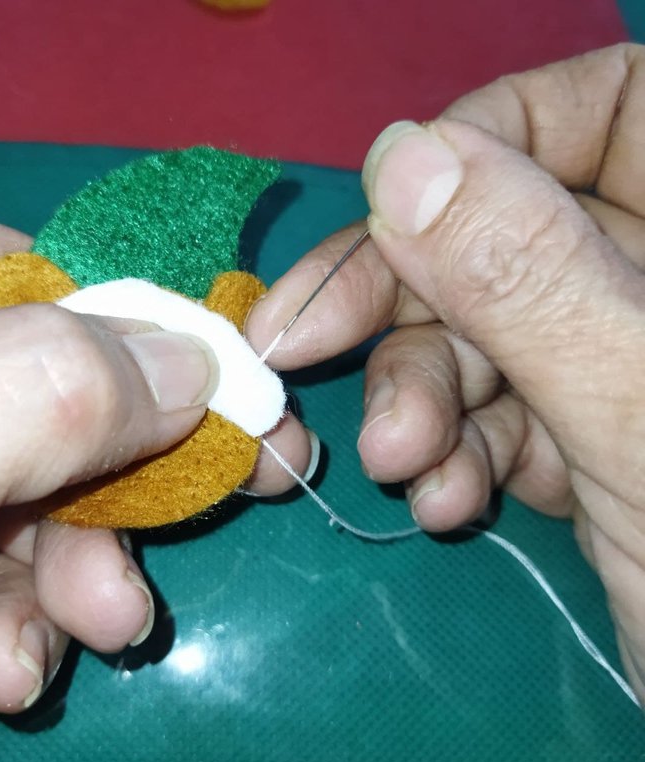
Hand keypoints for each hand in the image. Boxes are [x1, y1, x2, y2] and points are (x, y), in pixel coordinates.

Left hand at [0, 213, 311, 711]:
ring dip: (67, 578)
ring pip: (26, 503)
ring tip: (75, 635)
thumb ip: (33, 396)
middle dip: (116, 481)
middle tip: (216, 508)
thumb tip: (191, 364)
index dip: (126, 320)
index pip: (14, 271)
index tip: (220, 387)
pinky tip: (5, 671)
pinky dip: (13, 628)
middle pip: (43, 401)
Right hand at [246, 44, 644, 700]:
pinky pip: (491, 412)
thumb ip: (531, 283)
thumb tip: (404, 159)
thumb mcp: (644, 417)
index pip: (583, 111)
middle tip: (300, 351)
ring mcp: (612, 357)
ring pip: (477, 336)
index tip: (389, 219)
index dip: (476, 150)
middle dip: (401, 306)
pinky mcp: (581, 432)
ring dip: (418, 399)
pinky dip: (451, 450)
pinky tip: (445, 500)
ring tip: (402, 468)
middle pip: (497, 238)